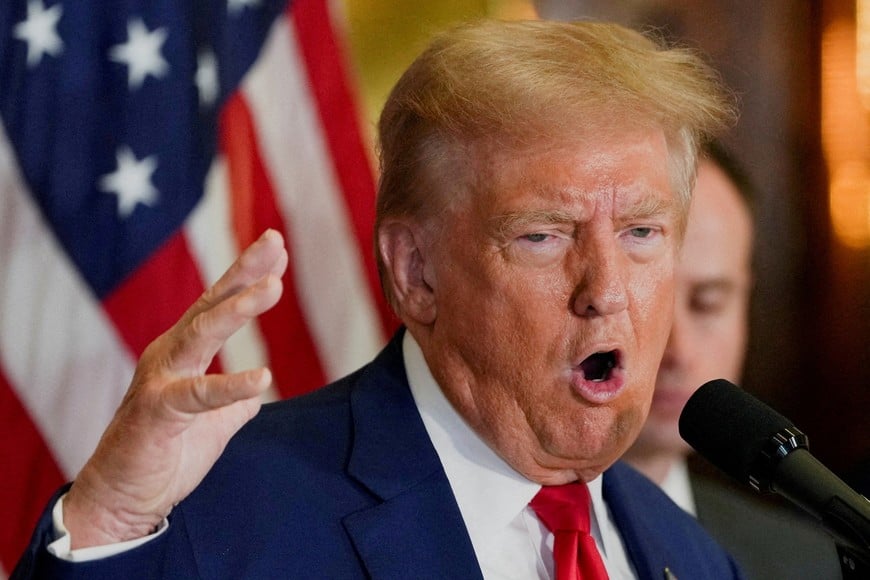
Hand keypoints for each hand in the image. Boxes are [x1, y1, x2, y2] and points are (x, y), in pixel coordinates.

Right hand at [63, 229, 288, 547]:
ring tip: (273, 287)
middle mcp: (169, 356)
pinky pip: (199, 395)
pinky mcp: (159, 412)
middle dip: (244, 273)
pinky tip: (263, 377)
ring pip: (201, 334)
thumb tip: (255, 397)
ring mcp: (160, 380)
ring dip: (238, 308)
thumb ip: (232, 404)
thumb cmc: (165, 453)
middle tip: (275, 243)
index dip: (247, 275)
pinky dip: (232, 386)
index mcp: (182, 353)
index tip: (277, 247)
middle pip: (210, 305)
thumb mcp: (211, 422)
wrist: (124, 497)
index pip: (217, 305)